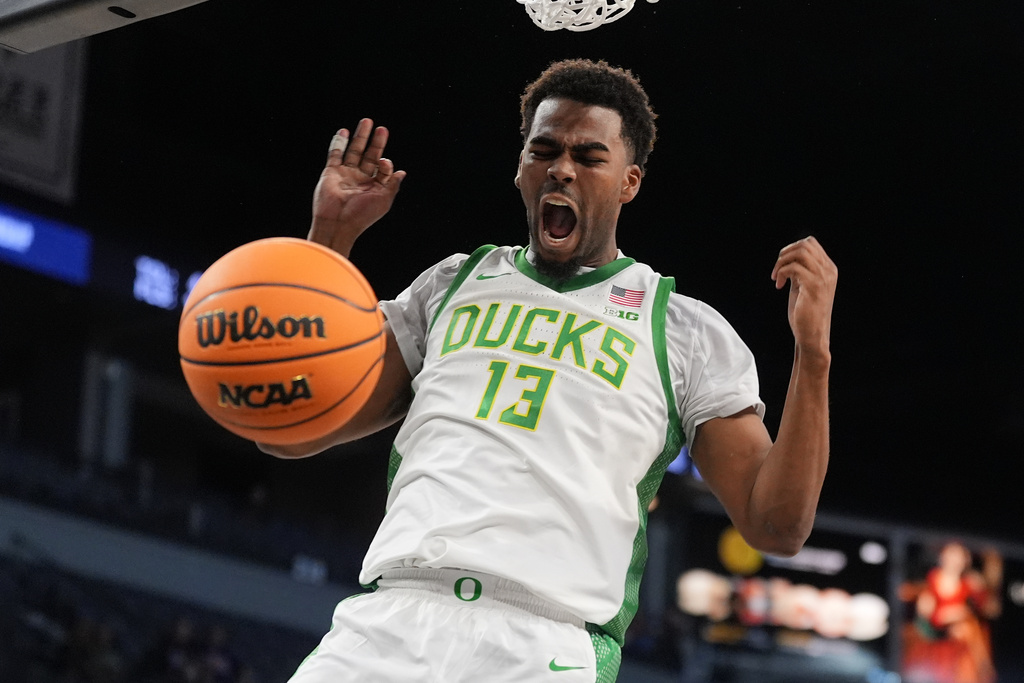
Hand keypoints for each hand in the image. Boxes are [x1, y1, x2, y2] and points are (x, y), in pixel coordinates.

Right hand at [309, 118, 406, 255]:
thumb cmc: (362, 214)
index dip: (386, 163)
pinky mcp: (331, 172)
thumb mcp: (384, 199)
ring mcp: (345, 174)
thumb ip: (393, 184)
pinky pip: (335, 154)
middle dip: (376, 142)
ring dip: (360, 137)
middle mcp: (360, 179)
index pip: (382, 168)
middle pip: (369, 156)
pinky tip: (344, 132)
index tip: (384, 163)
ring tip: (367, 122)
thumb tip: (402, 172)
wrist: (338, 223)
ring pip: (354, 151)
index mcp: (374, 186)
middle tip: (382, 129)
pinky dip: (338, 143)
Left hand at [771, 237, 836, 355]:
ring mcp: (823, 277)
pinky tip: (779, 286)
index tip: (782, 265)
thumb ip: (800, 270)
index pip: (811, 243)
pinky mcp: (814, 286)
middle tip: (777, 270)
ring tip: (777, 277)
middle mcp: (828, 270)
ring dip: (782, 262)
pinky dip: (781, 273)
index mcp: (828, 269)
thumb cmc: (805, 312)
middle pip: (805, 244)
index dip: (791, 249)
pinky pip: (793, 268)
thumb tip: (787, 257)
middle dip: (785, 253)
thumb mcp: (803, 286)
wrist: (812, 334)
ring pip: (800, 252)